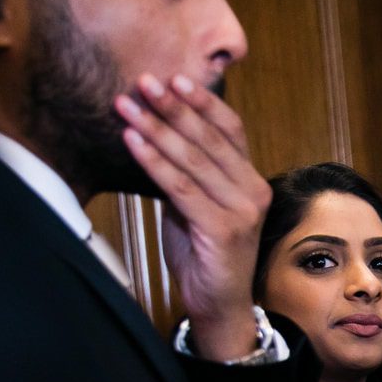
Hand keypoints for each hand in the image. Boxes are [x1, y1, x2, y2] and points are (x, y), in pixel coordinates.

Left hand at [115, 74, 272, 360]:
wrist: (218, 304)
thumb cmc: (204, 255)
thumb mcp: (195, 204)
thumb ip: (187, 174)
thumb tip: (156, 132)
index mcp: (251, 181)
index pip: (231, 130)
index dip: (202, 102)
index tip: (173, 77)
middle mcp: (254, 191)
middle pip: (210, 138)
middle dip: (172, 107)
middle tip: (143, 81)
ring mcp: (242, 210)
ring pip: (193, 159)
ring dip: (156, 128)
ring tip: (127, 106)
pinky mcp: (224, 229)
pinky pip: (182, 187)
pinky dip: (154, 161)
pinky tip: (132, 141)